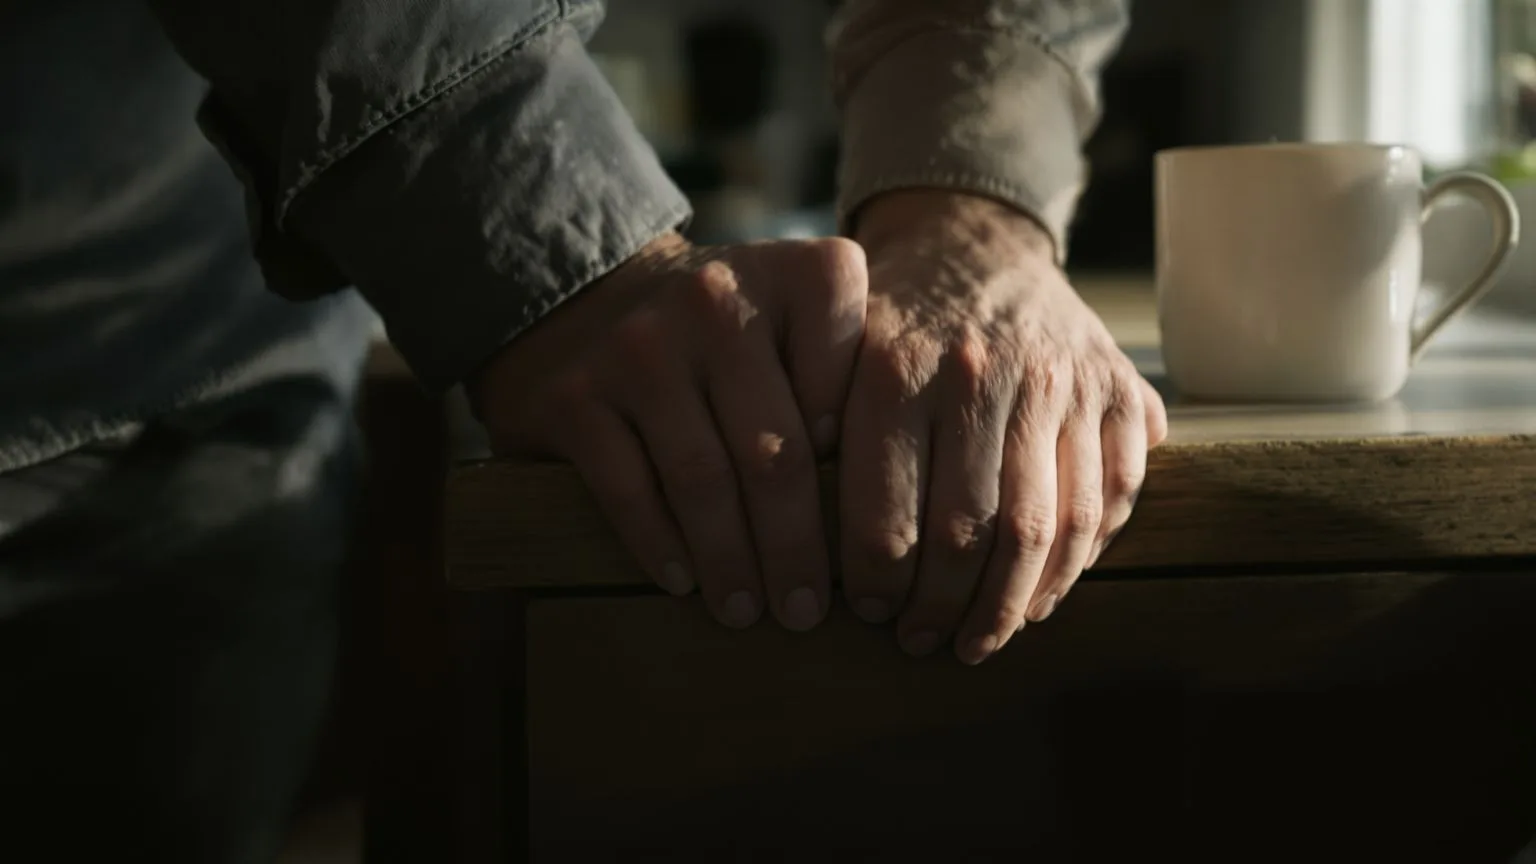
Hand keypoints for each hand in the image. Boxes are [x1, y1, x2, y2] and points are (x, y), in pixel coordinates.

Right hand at [470, 233, 866, 630]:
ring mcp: (640, 345)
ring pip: (702, 479)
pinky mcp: (575, 394)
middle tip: (806, 610)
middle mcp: (715, 299)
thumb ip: (851, 380)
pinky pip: (628, 490)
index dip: (860, 459)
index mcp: (791, 275)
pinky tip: (683, 583)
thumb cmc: (723, 342)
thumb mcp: (796, 324)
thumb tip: (884, 510)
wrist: (586, 302)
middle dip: (796, 547)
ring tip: (748, 611)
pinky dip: (660, 546)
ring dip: (730, 560)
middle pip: (775, 450)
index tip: (858, 520)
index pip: (849, 376)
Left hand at [841, 191, 1166, 663]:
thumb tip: (801, 549)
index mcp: (898, 369)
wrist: (976, 250)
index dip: (878, 584)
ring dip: (1012, 605)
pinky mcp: (1119, 390)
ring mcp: (1060, 382)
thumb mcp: (833, 357)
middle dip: (943, 608)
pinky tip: (1042, 596)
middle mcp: (984, 374)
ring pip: (1047, 529)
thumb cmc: (891, 323)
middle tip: (921, 641)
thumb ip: (818, 436)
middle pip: (970, 534)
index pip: (888, 516)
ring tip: (979, 639)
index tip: (868, 614)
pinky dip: (1080, 562)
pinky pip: (1111, 499)